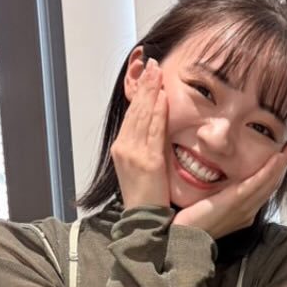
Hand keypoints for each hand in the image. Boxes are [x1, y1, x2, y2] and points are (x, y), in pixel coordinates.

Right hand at [112, 56, 169, 209]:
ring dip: (149, 91)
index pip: (132, 115)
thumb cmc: (147, 200)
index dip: (140, 94)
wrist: (143, 224)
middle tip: (151, 62)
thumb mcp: (145, 169)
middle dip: (144, 86)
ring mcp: (132, 154)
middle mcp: (124, 148)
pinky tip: (161, 96)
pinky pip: (151, 131)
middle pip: (134, 111)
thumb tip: (158, 132)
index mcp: (124, 150)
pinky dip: (155, 112)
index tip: (147, 75)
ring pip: (141, 116)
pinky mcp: (146, 161)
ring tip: (156, 71)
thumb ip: (149, 149)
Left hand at [174, 143, 286, 238]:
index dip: (273, 173)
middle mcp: (248, 211)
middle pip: (270, 186)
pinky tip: (279, 157)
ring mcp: (245, 208)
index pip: (262, 190)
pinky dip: (271, 169)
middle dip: (282, 166)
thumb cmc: (190, 225)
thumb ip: (215, 194)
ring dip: (281, 164)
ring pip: (269, 182)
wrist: (183, 238)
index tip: (279, 158)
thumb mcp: (206, 206)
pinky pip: (259, 182)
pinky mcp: (237, 202)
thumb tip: (215, 178)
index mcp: (242, 213)